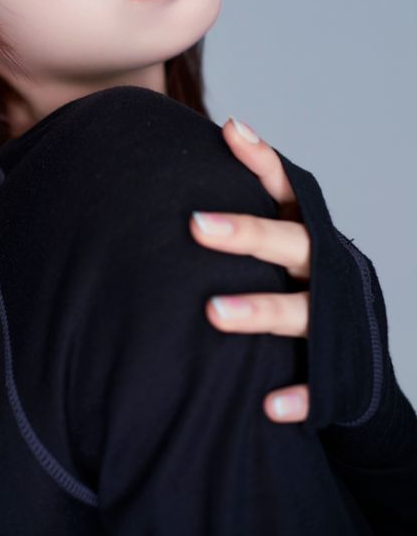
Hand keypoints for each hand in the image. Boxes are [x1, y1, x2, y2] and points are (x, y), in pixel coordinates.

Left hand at [189, 116, 310, 424]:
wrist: (358, 373)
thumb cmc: (298, 293)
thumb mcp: (281, 253)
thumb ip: (247, 222)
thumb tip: (176, 175)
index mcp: (310, 236)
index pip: (288, 189)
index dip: (261, 160)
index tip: (229, 129)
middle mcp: (327, 270)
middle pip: (291, 244)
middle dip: (246, 233)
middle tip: (195, 225)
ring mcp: (336, 321)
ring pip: (300, 312)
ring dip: (259, 309)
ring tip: (213, 312)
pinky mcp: (339, 374)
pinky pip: (320, 386)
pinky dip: (299, 396)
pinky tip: (268, 406)